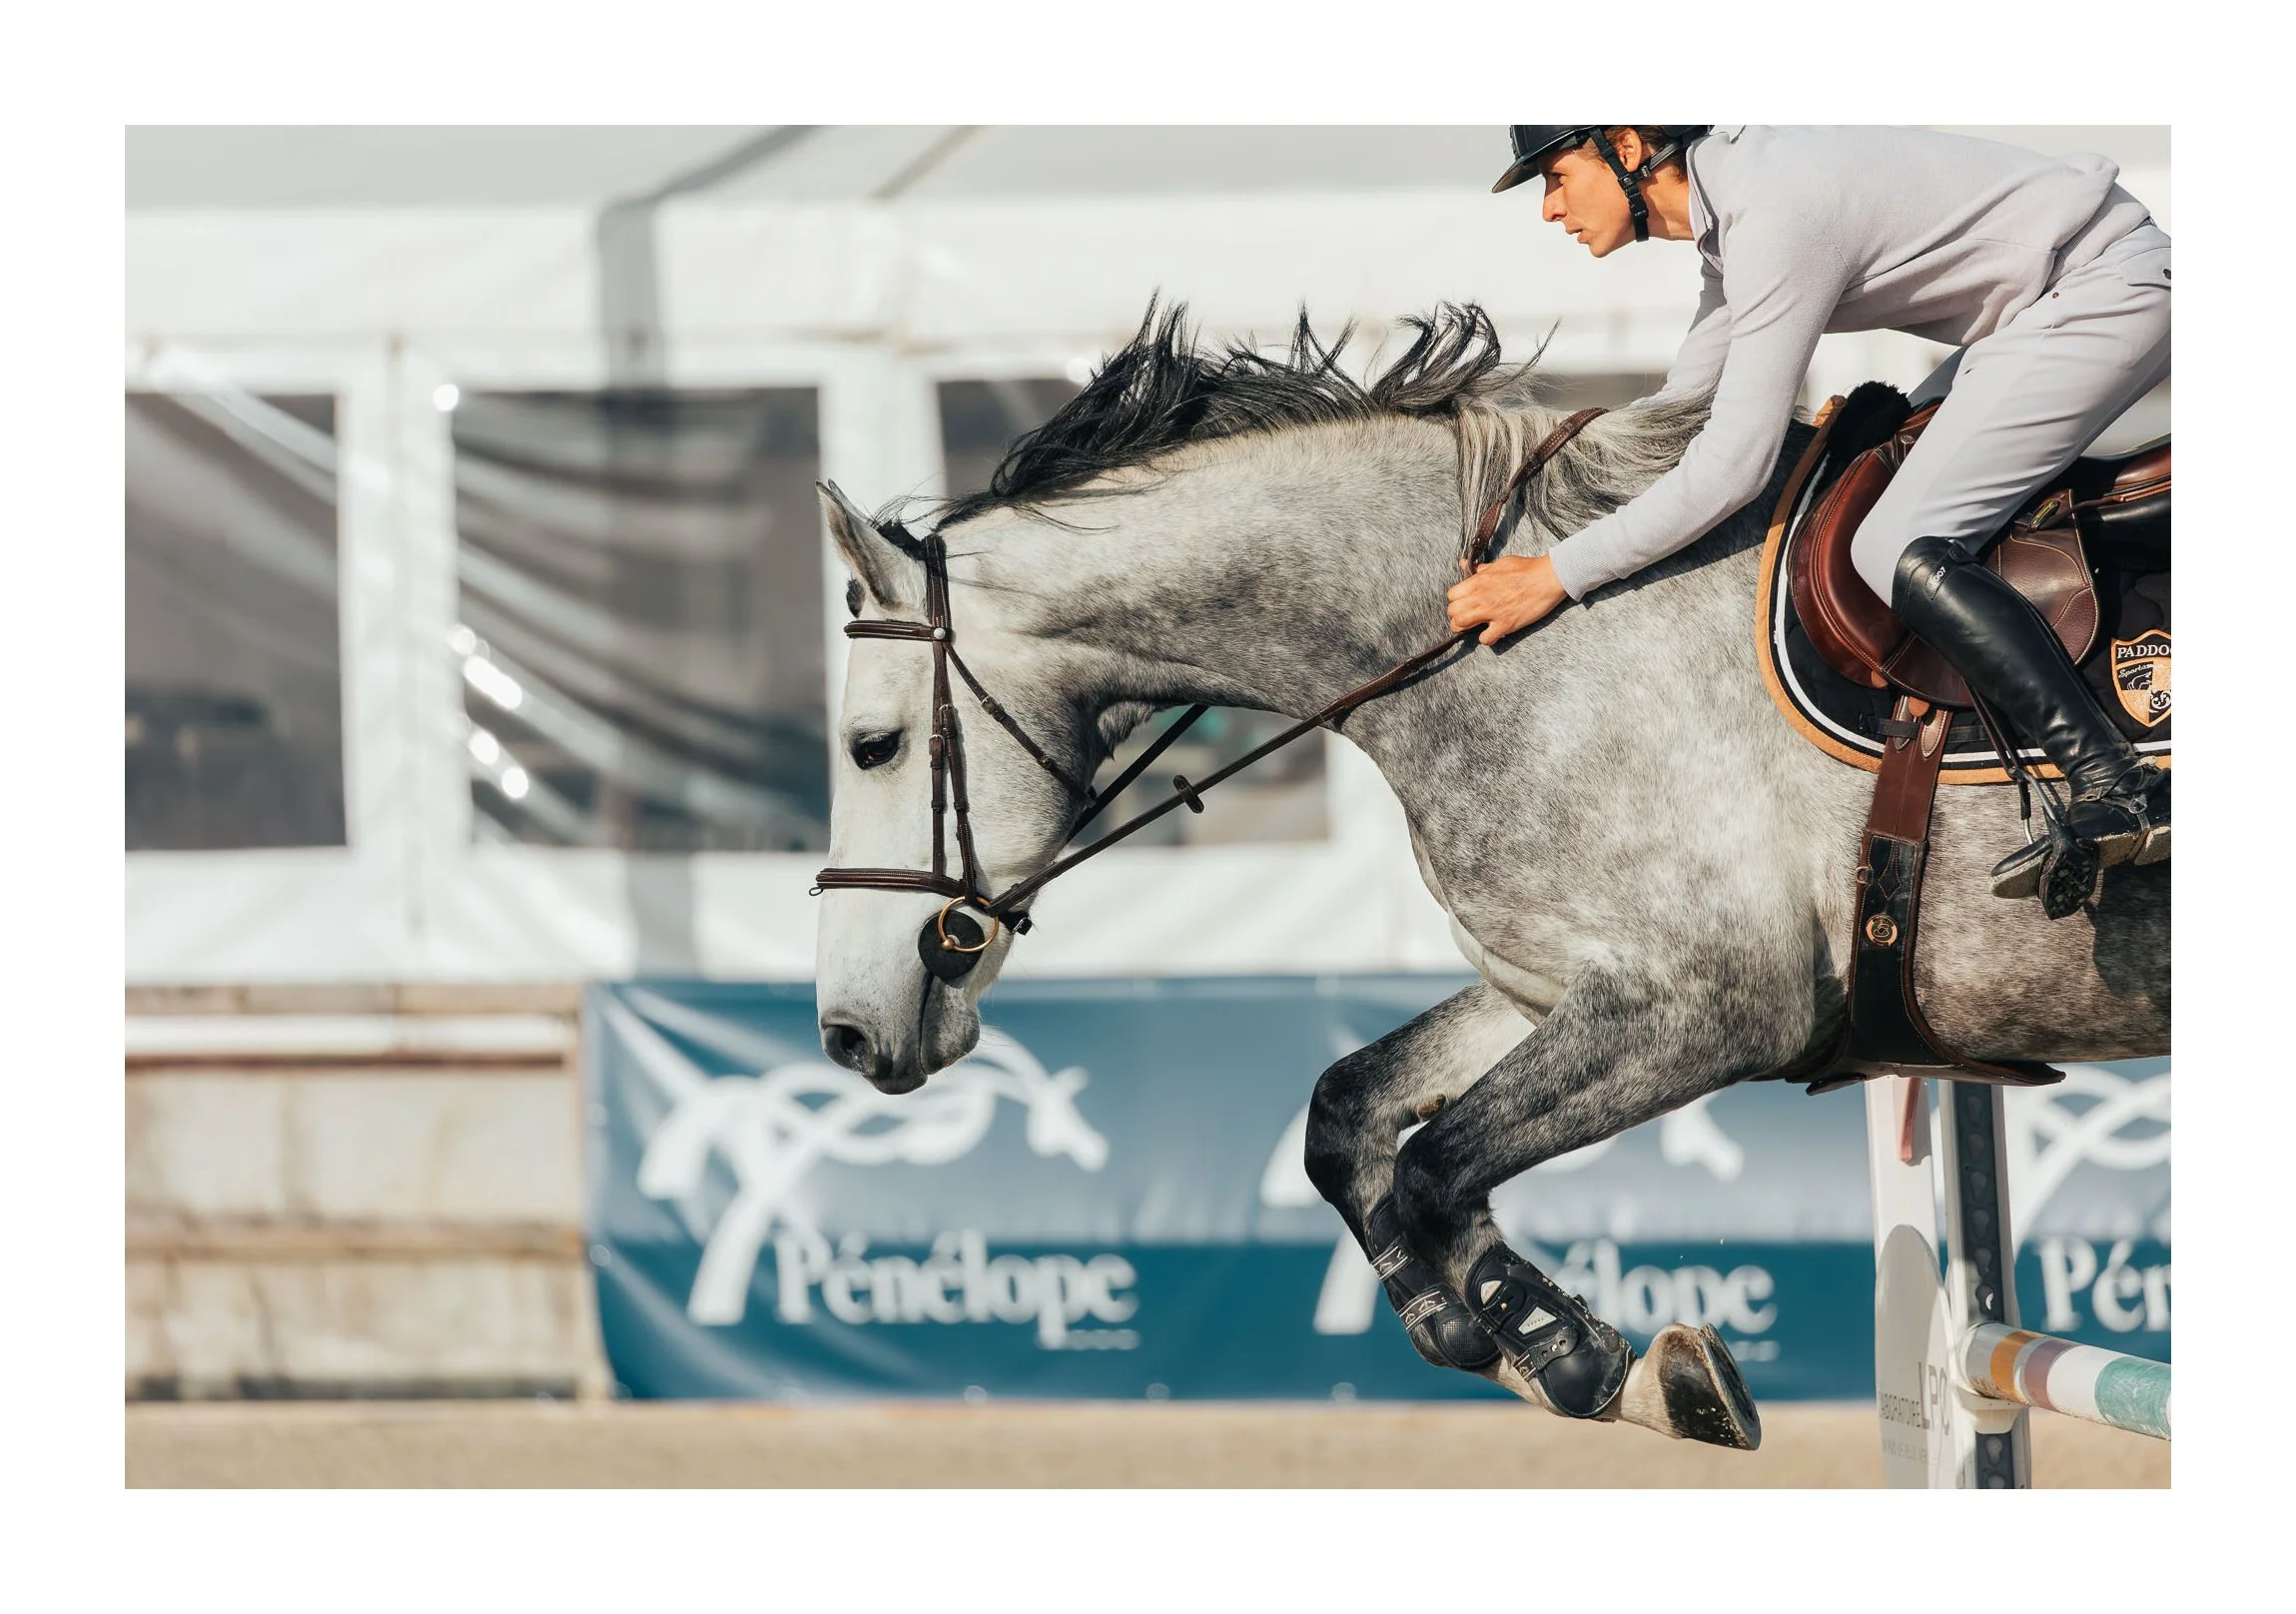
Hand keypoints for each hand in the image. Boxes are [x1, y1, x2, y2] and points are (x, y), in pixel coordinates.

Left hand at [1446, 554, 1567, 644]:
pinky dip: (1486, 639)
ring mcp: (1493, 611)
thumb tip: (1463, 565)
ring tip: (1475, 626)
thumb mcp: (1500, 563)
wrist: (1549, 577)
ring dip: (1465, 628)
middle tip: (1467, 616)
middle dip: (1457, 615)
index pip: (1451, 595)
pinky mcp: (1506, 624)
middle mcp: (1482, 597)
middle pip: (1453, 612)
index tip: (1464, 602)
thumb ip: (1480, 569)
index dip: (1456, 600)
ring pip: (1461, 625)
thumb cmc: (1526, 568)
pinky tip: (1492, 632)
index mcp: (1479, 581)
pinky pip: (1485, 639)